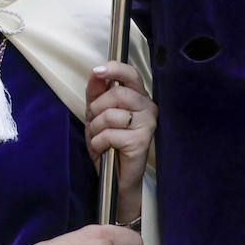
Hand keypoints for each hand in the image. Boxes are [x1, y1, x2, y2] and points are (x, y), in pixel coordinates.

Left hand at [85, 61, 156, 223]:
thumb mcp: (96, 112)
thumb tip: (96, 72)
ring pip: (110, 114)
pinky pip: (109, 133)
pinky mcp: (142, 141)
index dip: (114, 70)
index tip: (98, 71)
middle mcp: (148, 107)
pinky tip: (105, 148)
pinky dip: (99, 142)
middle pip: (116, 94)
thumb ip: (97, 91)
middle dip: (96, 109)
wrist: (115, 174)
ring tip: (101, 137)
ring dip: (96, 128)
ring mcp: (147, 124)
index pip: (131, 74)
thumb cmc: (108, 141)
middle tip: (96, 122)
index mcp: (138, 97)